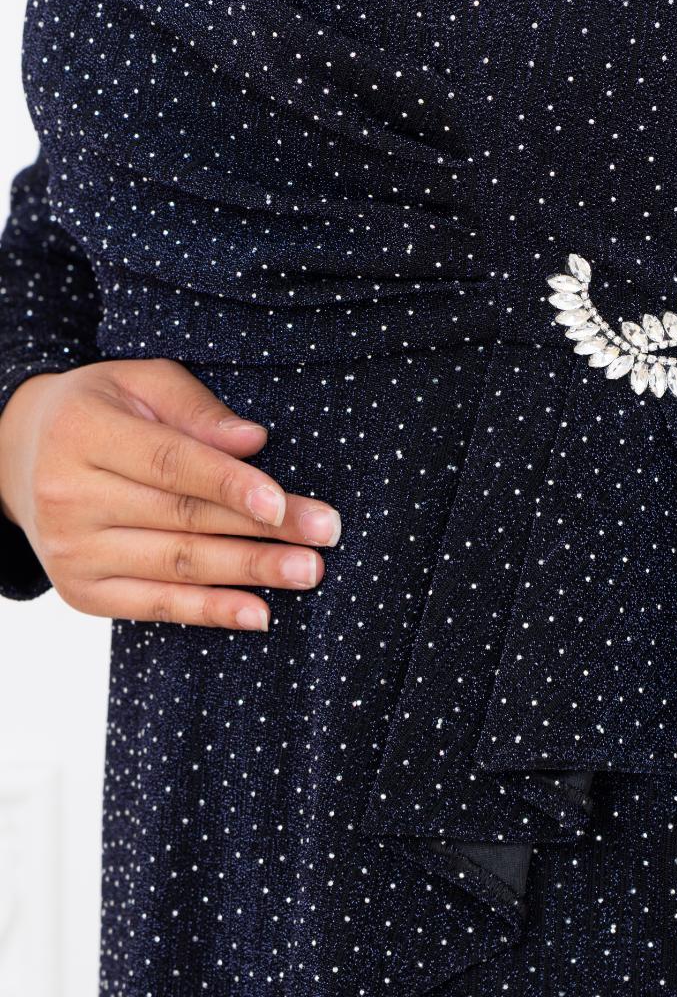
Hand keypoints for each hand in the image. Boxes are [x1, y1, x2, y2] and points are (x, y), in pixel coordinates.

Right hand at [0, 358, 341, 630]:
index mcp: (83, 433)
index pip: (170, 464)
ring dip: (250, 572)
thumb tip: (254, 441)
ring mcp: (71, 551)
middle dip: (263, 530)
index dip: (229, 484)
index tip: (283, 501)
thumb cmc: (102, 410)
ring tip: (309, 572)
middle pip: (183, 518)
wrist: (21, 458)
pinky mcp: (81, 592)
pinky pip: (156, 607)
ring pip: (177, 565)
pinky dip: (210, 612)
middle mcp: (69, 497)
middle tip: (325, 535)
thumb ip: (196, 409)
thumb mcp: (141, 383)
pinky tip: (259, 613)